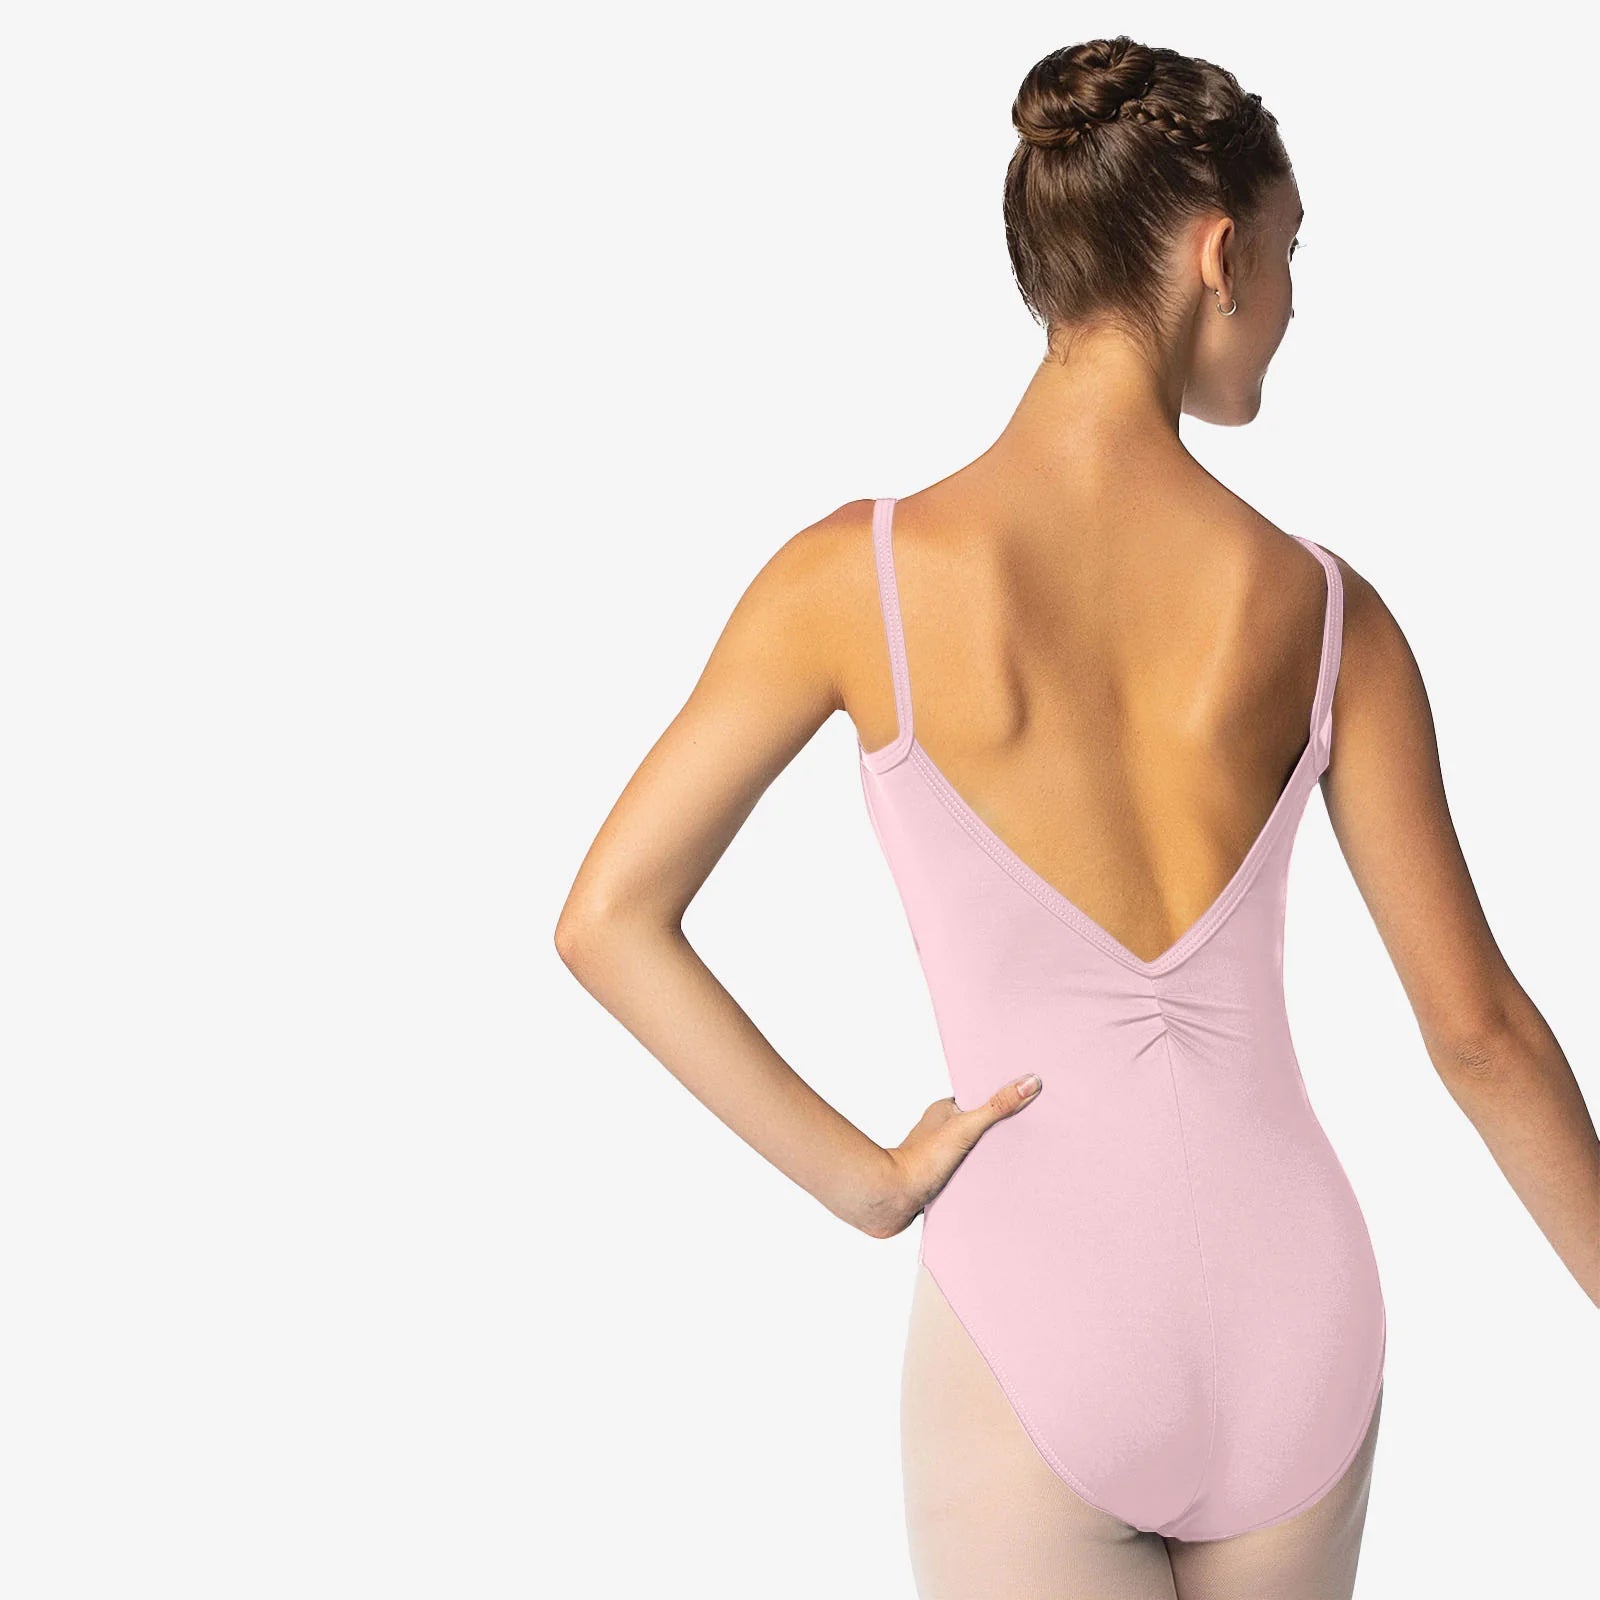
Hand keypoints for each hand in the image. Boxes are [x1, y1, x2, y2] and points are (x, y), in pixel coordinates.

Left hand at [857, 1075, 1043, 1238]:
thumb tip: (1030, 1082)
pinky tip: (1001, 1184)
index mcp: (945, 1110)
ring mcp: (942, 1155)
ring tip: (1023, 1162)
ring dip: (993, 1159)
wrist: (891, 1199)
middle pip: (983, 1127)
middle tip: (1036, 1135)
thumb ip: (998, 1106)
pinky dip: (983, 1178)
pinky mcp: (941, 1179)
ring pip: (977, 1153)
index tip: (1033, 1101)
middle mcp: (943, 1130)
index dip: (1006, 1100)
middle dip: (1004, 1133)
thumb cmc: (921, 1161)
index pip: (982, 1099)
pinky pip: (970, 1174)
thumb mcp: (966, 1127)